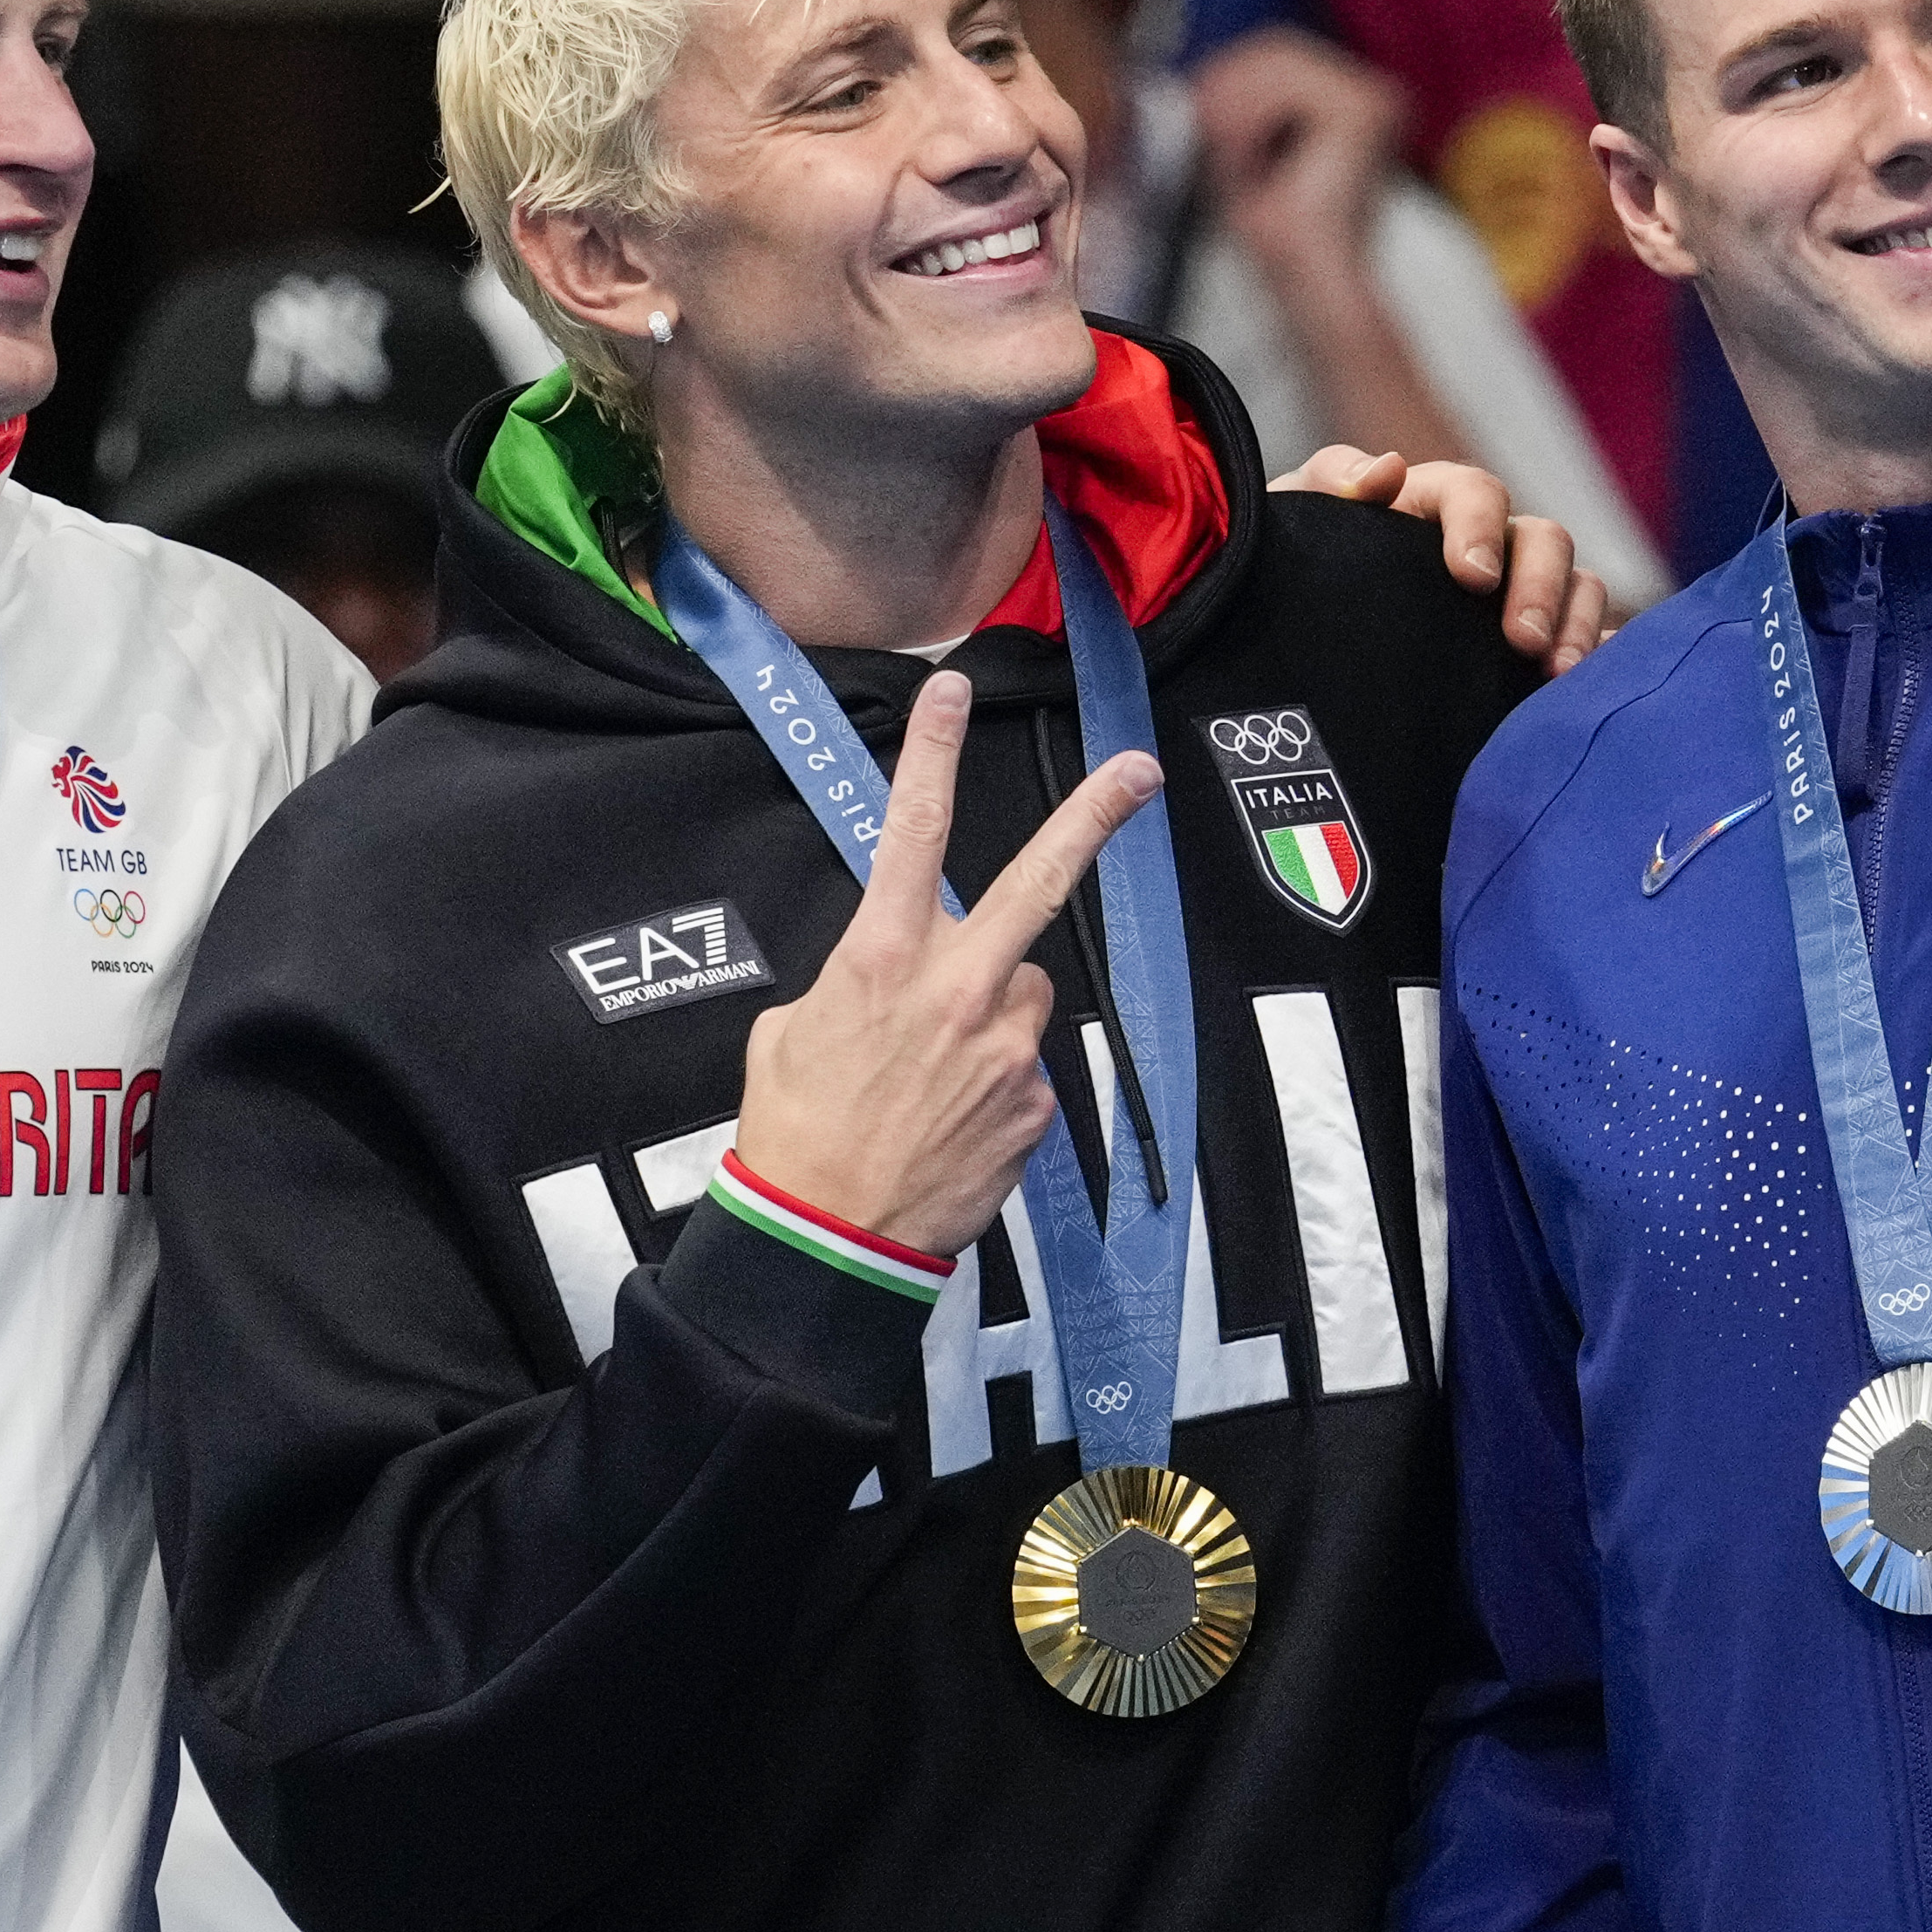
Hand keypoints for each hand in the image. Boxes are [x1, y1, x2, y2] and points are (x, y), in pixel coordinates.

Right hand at [733, 670, 1162, 1261]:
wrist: (827, 1241)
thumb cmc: (795, 1132)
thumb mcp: (792, 1034)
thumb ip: (855, 986)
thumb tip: (894, 984)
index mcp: (881, 960)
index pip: (913, 834)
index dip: (933, 755)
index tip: (952, 690)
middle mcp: (955, 989)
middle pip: (1037, 882)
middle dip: (1094, 817)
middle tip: (1140, 771)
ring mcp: (1006, 1046)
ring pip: (1024, 992)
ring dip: (994, 1014)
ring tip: (938, 1075)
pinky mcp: (1034, 1102)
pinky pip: (1023, 1068)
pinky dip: (995, 1085)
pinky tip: (952, 1123)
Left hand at [1190, 29, 1404, 285]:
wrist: (1312, 280)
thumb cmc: (1283, 238)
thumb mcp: (1247, 158)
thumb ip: (1231, 111)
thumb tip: (1198, 76)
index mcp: (1354, 106)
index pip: (1283, 54)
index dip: (1230, 69)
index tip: (1194, 101)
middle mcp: (1375, 98)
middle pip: (1279, 48)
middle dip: (1227, 81)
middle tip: (1198, 121)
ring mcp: (1377, 100)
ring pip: (1278, 61)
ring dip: (1237, 107)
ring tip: (1227, 156)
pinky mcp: (1365, 111)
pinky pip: (1286, 86)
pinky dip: (1253, 121)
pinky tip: (1248, 160)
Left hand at [1276, 446, 1616, 675]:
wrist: (1287, 641)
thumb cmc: (1293, 567)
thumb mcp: (1294, 521)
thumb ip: (1331, 483)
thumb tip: (1390, 470)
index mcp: (1431, 504)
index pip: (1475, 492)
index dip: (1482, 526)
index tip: (1472, 576)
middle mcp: (1490, 543)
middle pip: (1544, 539)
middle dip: (1542, 586)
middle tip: (1523, 642)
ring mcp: (1518, 594)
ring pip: (1579, 586)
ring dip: (1576, 625)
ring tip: (1556, 675)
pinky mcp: (1534, 648)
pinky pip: (1586, 640)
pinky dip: (1595, 658)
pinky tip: (1578, 695)